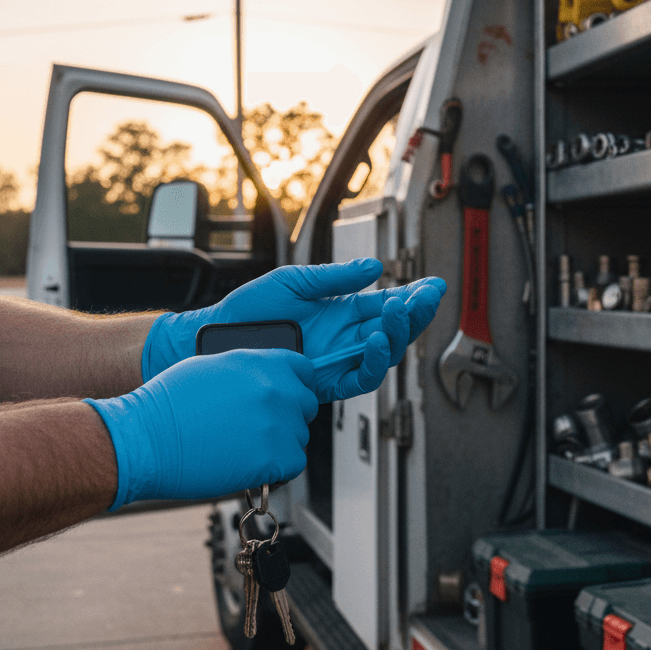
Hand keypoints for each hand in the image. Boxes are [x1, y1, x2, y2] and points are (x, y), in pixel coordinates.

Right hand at [86, 349, 320, 509]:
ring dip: (279, 446)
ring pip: (299, 438)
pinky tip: (249, 466)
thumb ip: (246, 371)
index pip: (304, 371)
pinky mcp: (274, 457)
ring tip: (244, 449)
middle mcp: (274, 388)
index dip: (295, 387)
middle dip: (287, 418)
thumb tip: (262, 381)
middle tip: (258, 430)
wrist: (146, 439)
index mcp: (260, 361)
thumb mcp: (211, 367)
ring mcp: (277, 423)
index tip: (285, 400)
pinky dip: (276, 470)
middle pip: (305, 407)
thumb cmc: (167, 405)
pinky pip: (293, 465)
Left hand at [142, 258, 445, 402]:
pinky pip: (359, 378)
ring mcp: (336, 360)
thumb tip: (375, 268)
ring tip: (398, 310)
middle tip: (426, 296)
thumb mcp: (294, 281)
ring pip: (383, 355)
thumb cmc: (248, 310)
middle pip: (394, 331)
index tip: (433, 284)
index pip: (387, 305)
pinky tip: (373, 340)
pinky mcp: (323, 381)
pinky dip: (372, 360)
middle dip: (415, 313)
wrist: (217, 336)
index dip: (413, 297)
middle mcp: (344, 338)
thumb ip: (335, 277)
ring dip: (397, 333)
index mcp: (342, 312)